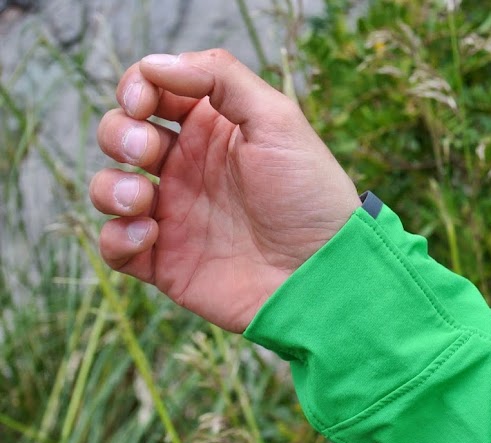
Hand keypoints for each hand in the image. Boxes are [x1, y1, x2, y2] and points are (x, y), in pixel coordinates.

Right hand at [90, 49, 360, 332]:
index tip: (144, 102)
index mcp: (213, 131)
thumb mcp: (279, 121)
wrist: (322, 273)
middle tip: (147, 151)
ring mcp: (176, 215)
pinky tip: (151, 234)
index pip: (153, 93)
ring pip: (110, 188)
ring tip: (143, 200)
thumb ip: (222, 78)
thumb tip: (155, 63)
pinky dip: (117, 237)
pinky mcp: (167, 262)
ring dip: (111, 186)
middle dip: (120, 134)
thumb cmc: (310, 197)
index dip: (136, 88)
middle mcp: (189, 169)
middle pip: (122, 135)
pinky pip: (115, 245)